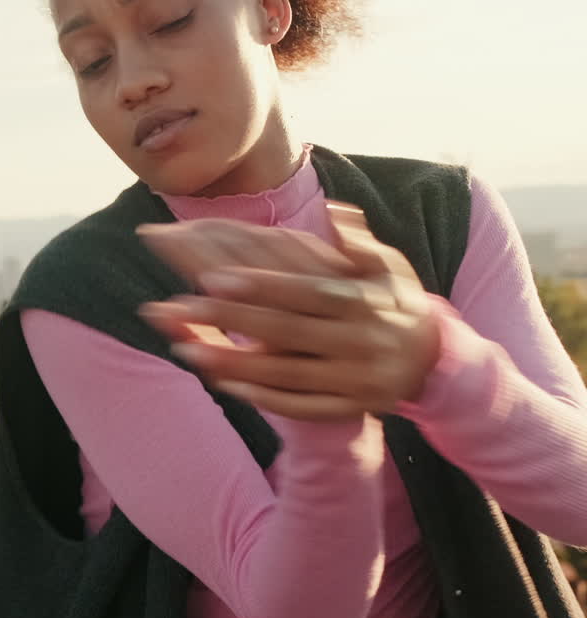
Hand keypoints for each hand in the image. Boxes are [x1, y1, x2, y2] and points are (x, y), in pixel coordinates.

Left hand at [137, 207, 439, 420]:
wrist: (435, 362)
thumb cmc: (398, 304)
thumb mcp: (391, 267)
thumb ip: (360, 243)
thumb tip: (333, 210)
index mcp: (362, 302)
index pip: (304, 291)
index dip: (260, 287)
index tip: (213, 278)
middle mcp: (357, 341)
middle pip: (285, 331)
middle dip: (232, 321)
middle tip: (182, 308)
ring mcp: (352, 379)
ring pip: (286, 373)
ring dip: (235, 364)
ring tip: (186, 352)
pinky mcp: (347, 407)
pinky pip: (301, 405)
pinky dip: (263, 398)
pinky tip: (225, 386)